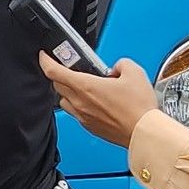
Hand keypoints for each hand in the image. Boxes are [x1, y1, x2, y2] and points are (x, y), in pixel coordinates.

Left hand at [40, 55, 157, 144]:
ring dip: (68, 91)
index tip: (44, 56)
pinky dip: (79, 105)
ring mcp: (83, 117)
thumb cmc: (138, 108)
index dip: (45, 61)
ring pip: (64, 101)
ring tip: (83, 86)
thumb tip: (117, 67)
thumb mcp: (134, 72)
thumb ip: (121, 63)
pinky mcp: (90, 127)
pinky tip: (94, 102)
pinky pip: (76, 113)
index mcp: (86, 86)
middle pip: (57, 85)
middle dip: (59, 74)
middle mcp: (80, 103)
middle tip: (68, 69)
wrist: (144, 132)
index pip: (54, 71)